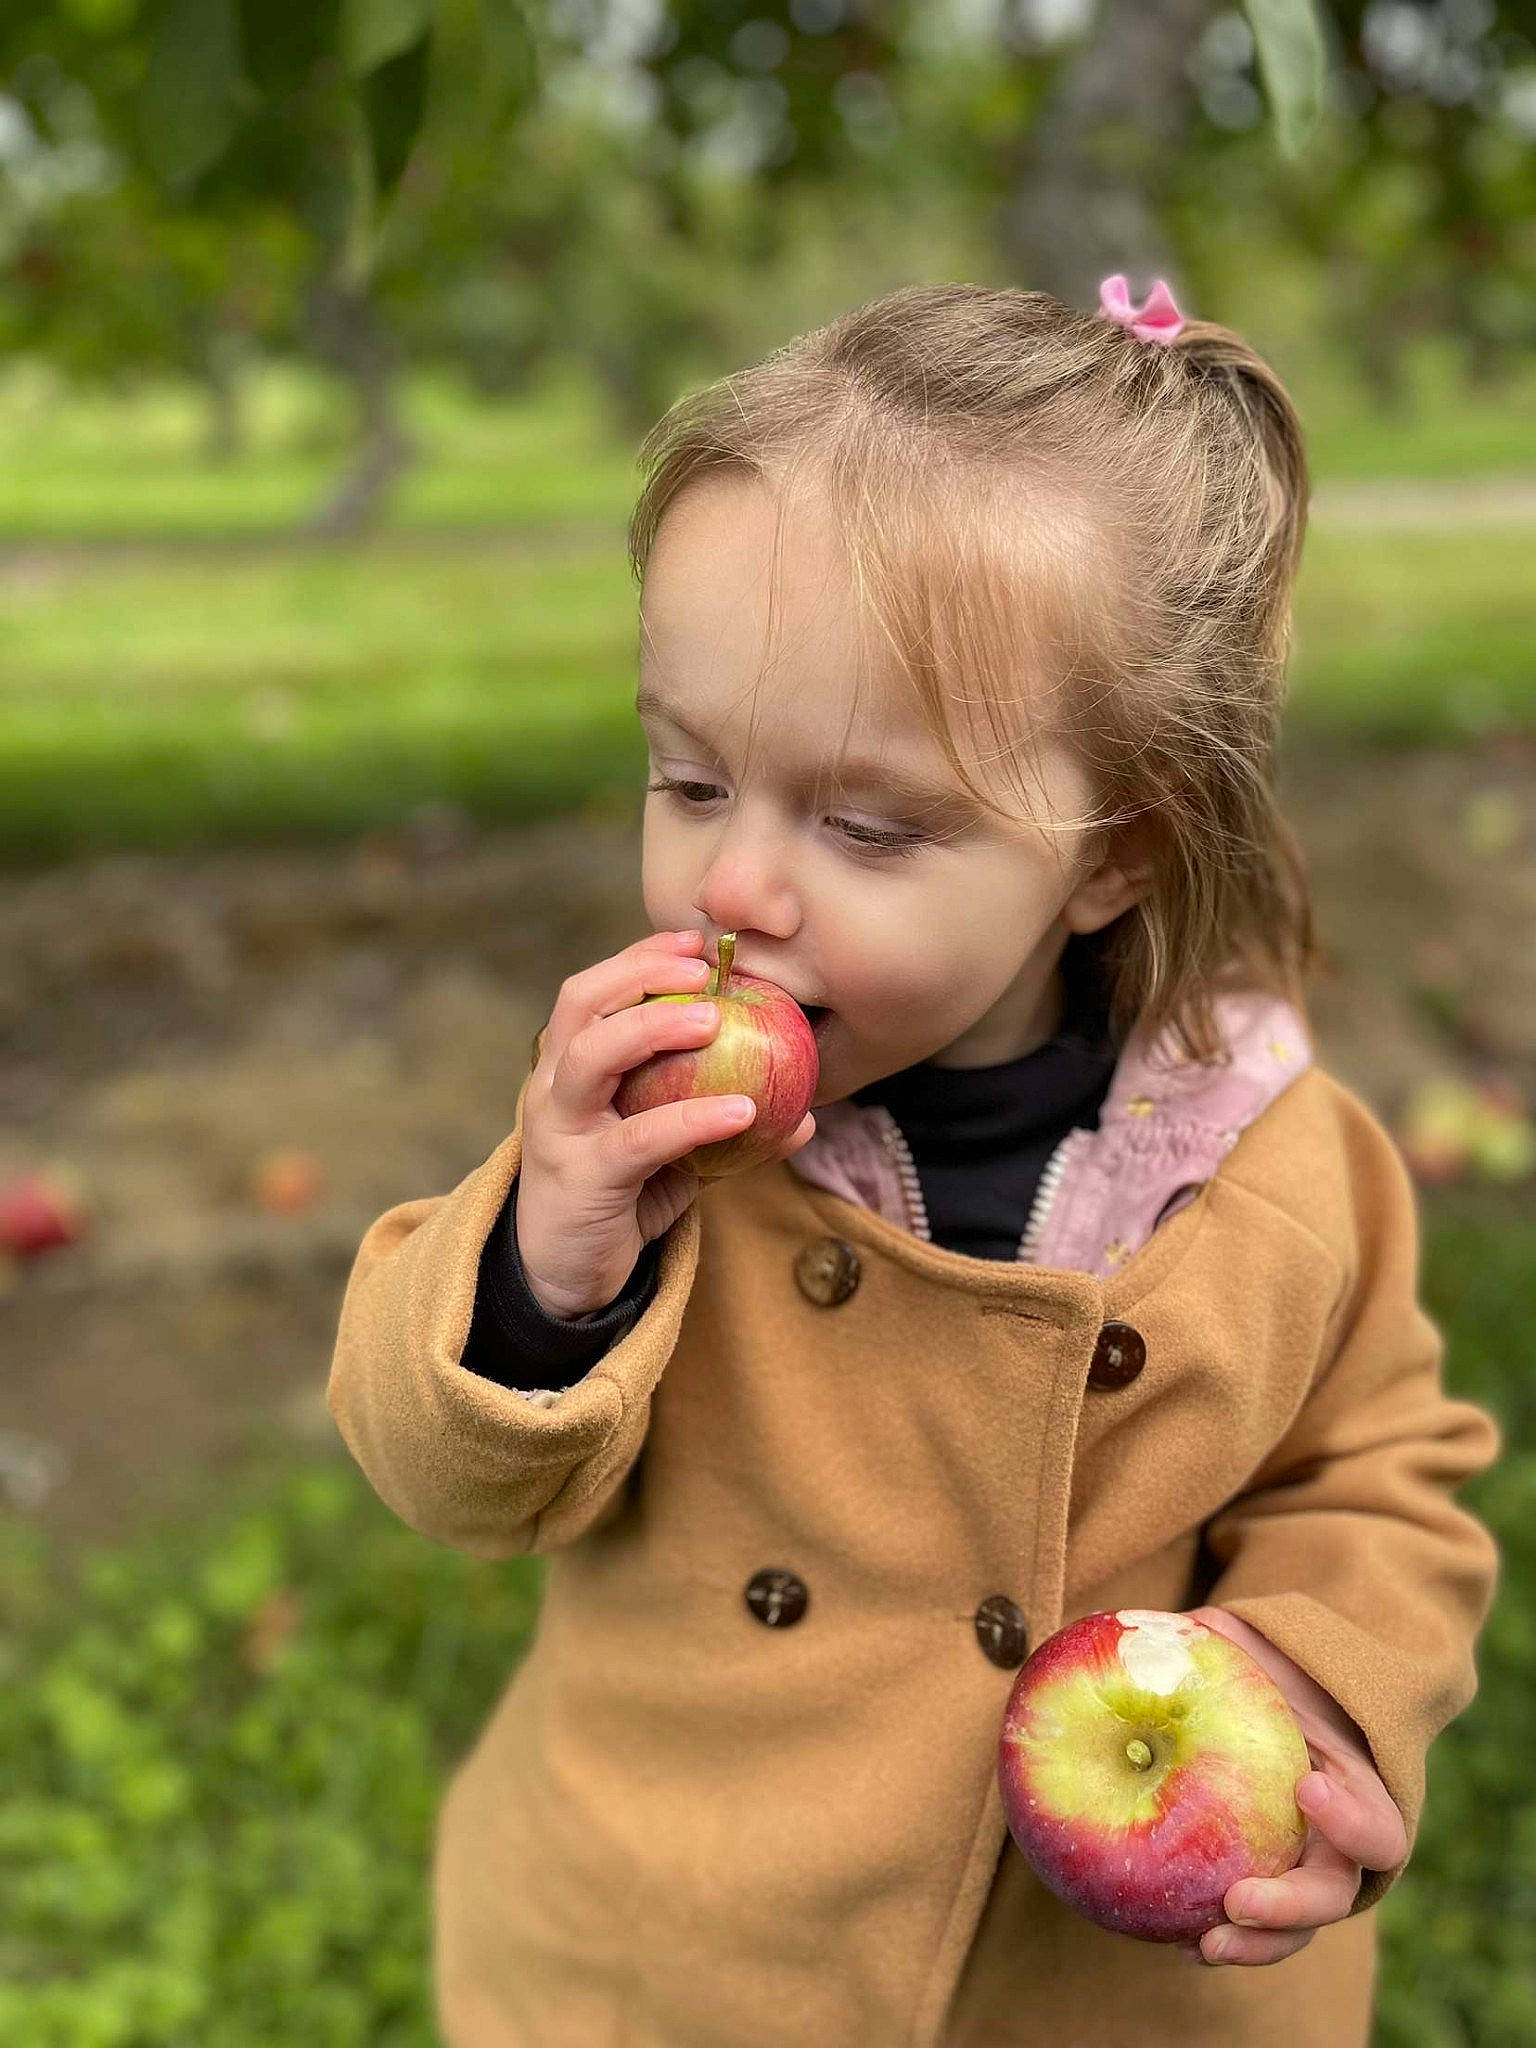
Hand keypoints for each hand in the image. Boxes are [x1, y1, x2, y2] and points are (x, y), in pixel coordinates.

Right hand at [515, 929, 814, 1318]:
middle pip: (580, 1004)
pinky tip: (744, 1112)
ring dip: (653, 1025)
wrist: (564, 1280)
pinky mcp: (582, 1178)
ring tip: (713, 1019)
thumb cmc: (620, 1201)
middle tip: (701, 967)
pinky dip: (692, 1118)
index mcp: (568, 1069)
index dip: (639, 958)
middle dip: (640, 973)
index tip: (695, 939)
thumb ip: (719, 1124)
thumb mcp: (671, 1154)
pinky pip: (639, 1139)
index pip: (593, 992)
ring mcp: (560, 1131)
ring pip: (591, 1056)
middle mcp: (552, 1088)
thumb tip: (804, 1114)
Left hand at [1176, 1606, 1409, 1967]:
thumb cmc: (1264, 1672)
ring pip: (1295, 1927)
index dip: (1351, 1819)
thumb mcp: (1253, 1648)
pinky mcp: (1265, 1887)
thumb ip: (1222, 1641)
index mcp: (1356, 1787)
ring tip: (1205, 1945)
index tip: (1307, 1788)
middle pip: (1333, 1892)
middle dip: (1291, 1905)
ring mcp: (1304, 1871)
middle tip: (1238, 1899)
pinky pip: (1250, 1925)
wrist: (1267, 1706)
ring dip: (1255, 1943)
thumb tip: (1170, 1629)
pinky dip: (1220, 1938)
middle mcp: (1339, 1843)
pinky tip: (1176, 1943)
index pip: (1375, 1821)